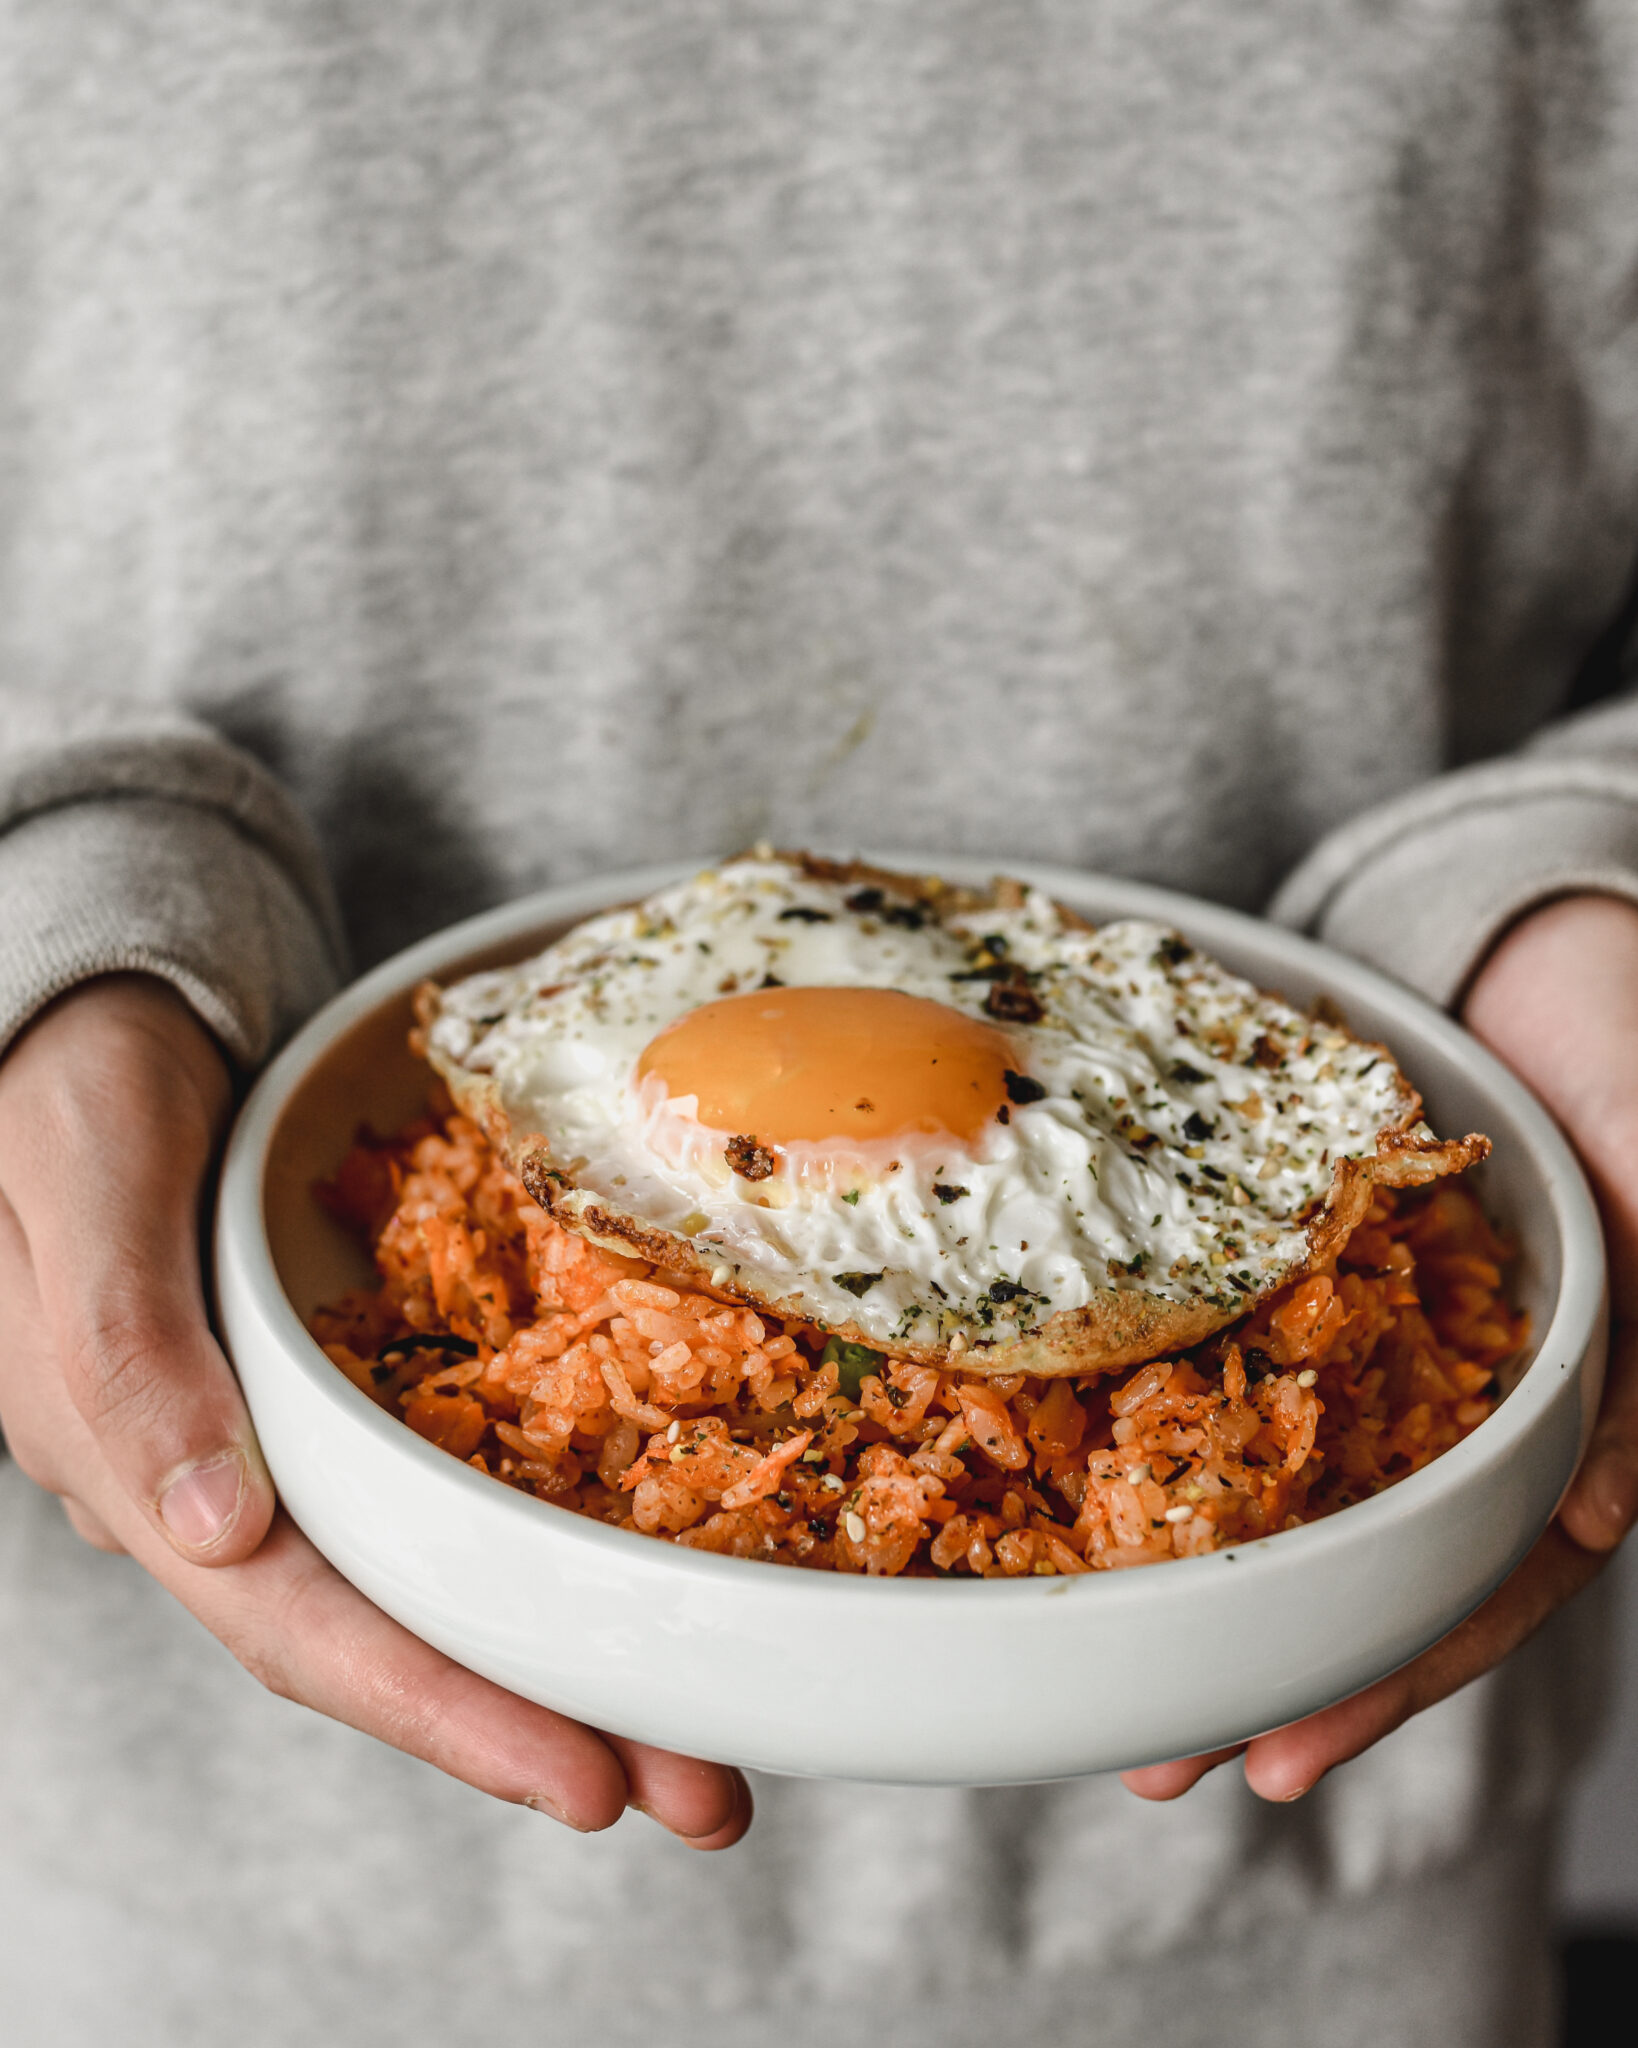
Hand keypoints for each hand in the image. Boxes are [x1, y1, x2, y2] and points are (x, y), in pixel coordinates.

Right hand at [0, 975, 749, 1845]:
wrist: (92, 1024)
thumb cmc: (71, 1086)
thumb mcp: (83, 1181)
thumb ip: (126, 1344)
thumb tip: (213, 1527)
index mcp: (138, 1464)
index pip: (300, 1627)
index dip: (443, 1713)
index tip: (585, 1781)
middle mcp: (213, 1491)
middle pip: (390, 1640)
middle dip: (542, 1726)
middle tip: (707, 1797)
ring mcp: (276, 1450)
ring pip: (423, 1585)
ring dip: (555, 1660)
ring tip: (696, 1729)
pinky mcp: (328, 1399)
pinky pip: (434, 1499)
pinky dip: (525, 1554)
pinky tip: (614, 1581)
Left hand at [1124, 893, 1637, 1803]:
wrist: (1539, 941)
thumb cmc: (1631, 1047)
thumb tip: (1593, 1507)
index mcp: (1573, 1399)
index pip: (1489, 1577)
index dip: (1395, 1673)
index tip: (1278, 1752)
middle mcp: (1480, 1395)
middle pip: (1383, 1566)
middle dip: (1281, 1666)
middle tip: (1161, 1758)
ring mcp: (1399, 1343)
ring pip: (1318, 1488)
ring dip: (1231, 1576)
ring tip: (1115, 1669)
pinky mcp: (1321, 1276)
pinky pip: (1262, 1370)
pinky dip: (1198, 1436)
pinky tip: (1113, 1492)